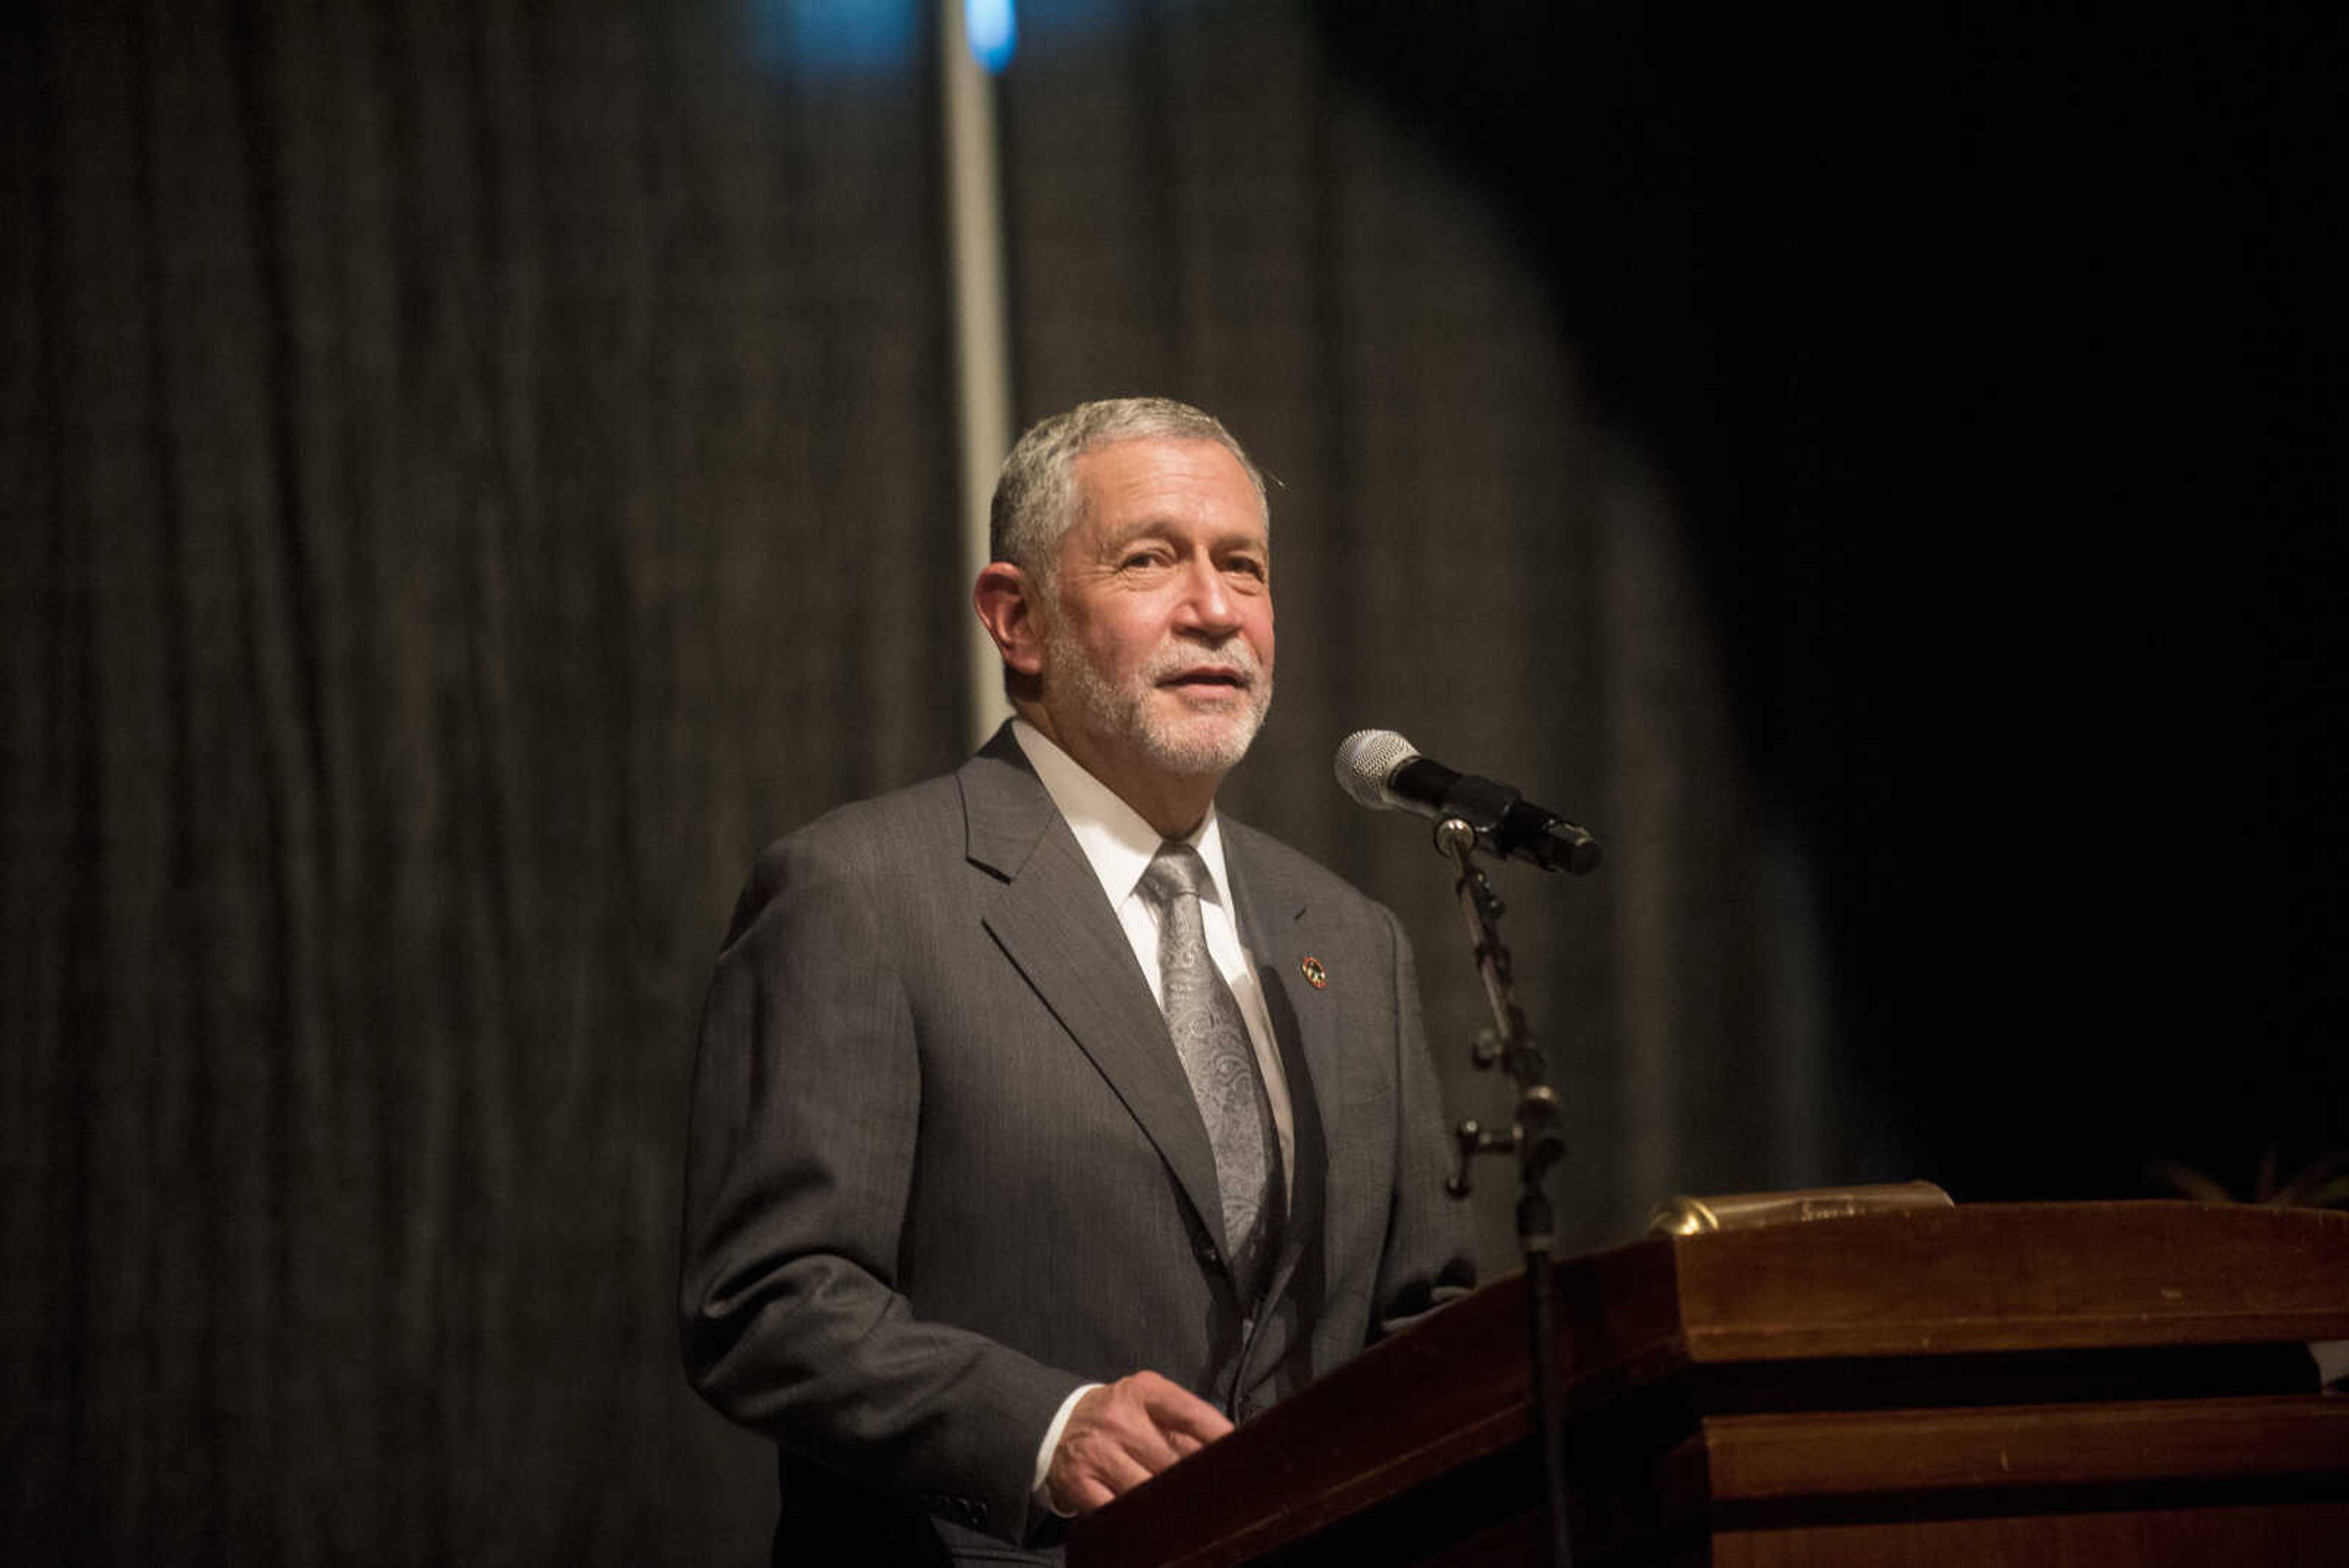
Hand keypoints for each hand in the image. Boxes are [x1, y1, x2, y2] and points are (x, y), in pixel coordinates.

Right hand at [1044, 1371, 1233, 1515]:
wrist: (1055, 1421)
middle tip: (1217, 1495)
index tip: (1242, 1456)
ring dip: (1168, 1504)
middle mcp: (1119, 1418)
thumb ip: (1182, 1423)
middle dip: (1194, 1479)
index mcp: (1143, 1391)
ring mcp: (1097, 1452)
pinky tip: (1150, 1521)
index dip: (1219, 1436)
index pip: (1191, 1413)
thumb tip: (1226, 1449)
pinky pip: (1116, 1509)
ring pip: (1146, 1489)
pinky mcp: (1079, 1482)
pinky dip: (1135, 1518)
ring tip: (1187, 1513)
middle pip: (1172, 1460)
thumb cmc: (1115, 1414)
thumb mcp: (1147, 1403)